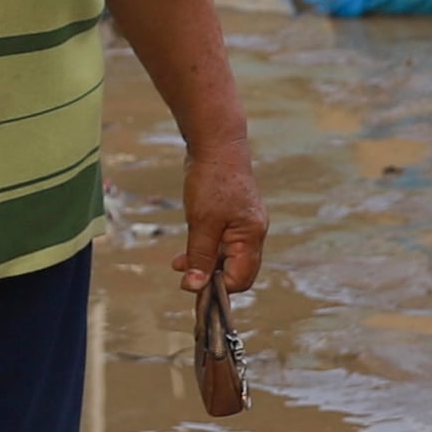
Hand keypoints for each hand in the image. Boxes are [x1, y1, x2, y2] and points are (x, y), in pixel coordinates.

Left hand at [177, 144, 268, 301]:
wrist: (216, 144)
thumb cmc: (212, 181)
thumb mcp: (201, 223)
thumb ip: (200, 257)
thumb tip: (195, 287)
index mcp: (251, 236)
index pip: (241, 278)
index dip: (217, 287)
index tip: (191, 286)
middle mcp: (253, 233)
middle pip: (237, 270)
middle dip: (211, 277)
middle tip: (184, 278)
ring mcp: (244, 224)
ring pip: (227, 256)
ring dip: (204, 263)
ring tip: (178, 264)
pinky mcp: (233, 216)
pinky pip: (222, 242)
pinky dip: (206, 249)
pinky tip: (186, 250)